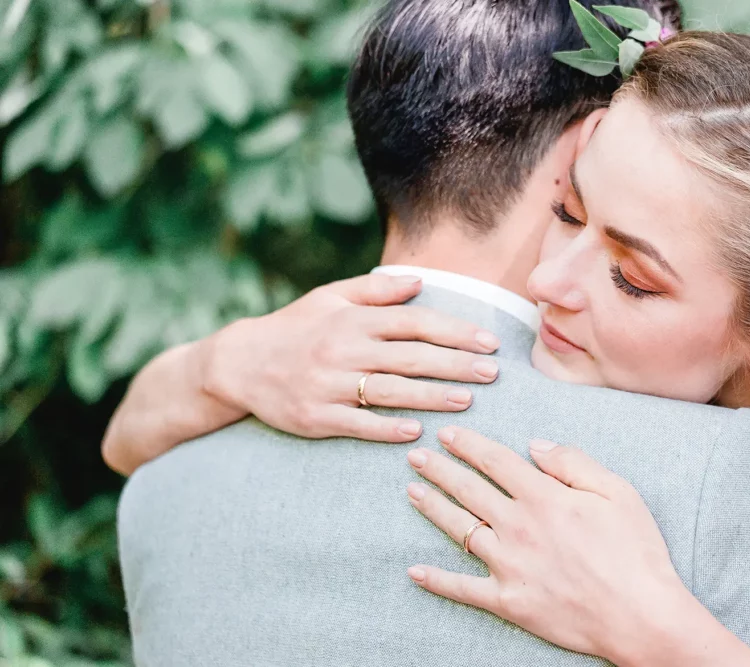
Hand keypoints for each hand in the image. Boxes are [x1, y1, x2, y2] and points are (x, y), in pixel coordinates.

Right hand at [201, 274, 502, 442]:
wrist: (238, 364)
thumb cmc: (294, 328)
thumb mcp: (329, 297)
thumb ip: (376, 291)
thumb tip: (421, 282)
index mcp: (352, 320)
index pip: (413, 323)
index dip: (454, 331)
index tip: (489, 341)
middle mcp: (343, 350)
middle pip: (410, 357)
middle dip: (455, 364)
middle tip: (493, 373)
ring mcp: (328, 385)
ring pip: (389, 392)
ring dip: (431, 396)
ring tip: (466, 401)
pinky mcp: (315, 417)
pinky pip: (358, 424)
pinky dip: (387, 428)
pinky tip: (417, 431)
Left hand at [403, 427, 687, 665]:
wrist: (640, 616)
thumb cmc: (636, 551)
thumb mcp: (616, 491)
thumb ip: (572, 462)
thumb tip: (535, 445)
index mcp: (544, 497)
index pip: (495, 461)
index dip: (468, 444)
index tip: (446, 433)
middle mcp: (518, 527)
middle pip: (469, 489)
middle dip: (439, 468)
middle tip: (416, 455)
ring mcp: (508, 565)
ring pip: (459, 529)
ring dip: (433, 507)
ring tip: (412, 491)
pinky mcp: (507, 601)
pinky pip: (462, 588)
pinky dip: (436, 580)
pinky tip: (414, 570)